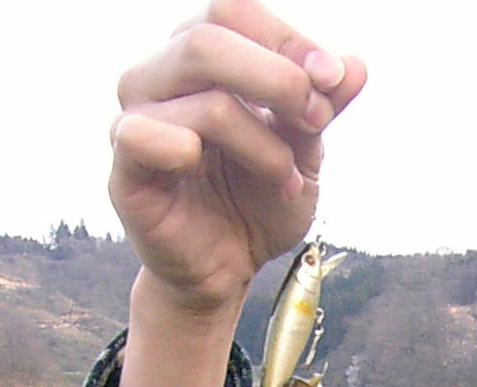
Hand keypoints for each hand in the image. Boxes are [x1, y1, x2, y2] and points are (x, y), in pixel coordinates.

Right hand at [108, 0, 364, 386]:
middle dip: (279, 78)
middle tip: (315, 118)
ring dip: (263, 141)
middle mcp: (155, 81)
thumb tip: (353, 66)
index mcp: (195, 60)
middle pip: (206, 38)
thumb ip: (324, 104)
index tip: (332, 79)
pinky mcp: (122, 173)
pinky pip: (144, 137)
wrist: (226, 270)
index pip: (230, 12)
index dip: (286, 38)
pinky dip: (191, 151)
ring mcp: (133, 125)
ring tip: (287, 176)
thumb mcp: (304, 147)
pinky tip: (212, 174)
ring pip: (205, 101)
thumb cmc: (255, 201)